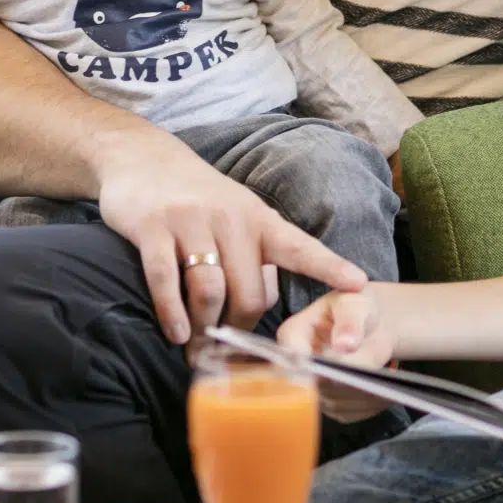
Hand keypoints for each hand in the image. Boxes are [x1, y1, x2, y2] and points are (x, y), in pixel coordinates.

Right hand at [97, 150, 365, 346]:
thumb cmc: (199, 200)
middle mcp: (230, 219)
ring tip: (197, 346)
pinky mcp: (153, 227)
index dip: (329, 267)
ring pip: (209, 291)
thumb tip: (262, 307)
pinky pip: (166, 280)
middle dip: (239, 328)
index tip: (358, 285)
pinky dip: (171, 313)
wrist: (143, 156)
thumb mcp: (239, 217)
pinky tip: (175, 332)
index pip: (300, 247)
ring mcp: (190, 222)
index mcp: (259, 219)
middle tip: (225, 345)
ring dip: (204, 327)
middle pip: (248, 292)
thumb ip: (255, 256)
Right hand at [278, 288, 395, 422]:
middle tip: (369, 378)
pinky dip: (367, 406)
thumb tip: (345, 345)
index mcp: (293, 334)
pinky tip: (383, 394)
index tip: (336, 373)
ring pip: (332, 402)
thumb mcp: (355, 304)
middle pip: (313, 385)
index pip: (293, 357)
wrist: (370, 325)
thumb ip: (350, 321)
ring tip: (383, 385)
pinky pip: (346, 412)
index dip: (312, 369)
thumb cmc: (357, 308)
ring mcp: (312, 386)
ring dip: (359, 396)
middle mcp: (297, 365)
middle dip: (343, 383)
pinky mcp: (330, 401)